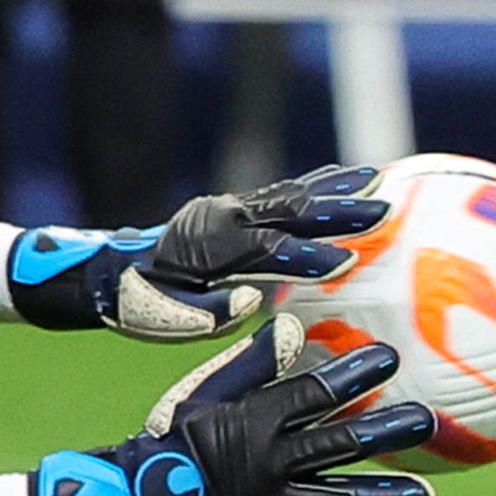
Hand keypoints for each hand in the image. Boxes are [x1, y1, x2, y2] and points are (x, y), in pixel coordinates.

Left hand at [7, 164, 391, 341]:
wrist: (110, 271)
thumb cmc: (138, 303)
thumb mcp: (162, 317)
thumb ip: (207, 313)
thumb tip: (253, 303)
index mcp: (207, 247)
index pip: (266, 249)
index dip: (305, 256)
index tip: (347, 261)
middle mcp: (222, 217)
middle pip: (288, 210)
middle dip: (337, 211)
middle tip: (385, 212)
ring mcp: (230, 207)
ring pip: (291, 193)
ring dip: (337, 189)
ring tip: (383, 180)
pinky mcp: (236, 207)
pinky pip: (285, 191)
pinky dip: (321, 184)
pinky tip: (353, 179)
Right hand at [28, 316, 436, 495]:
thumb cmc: (176, 435)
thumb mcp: (205, 391)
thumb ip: (252, 363)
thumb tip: (291, 324)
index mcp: (254, 422)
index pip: (313, 393)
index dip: (354, 374)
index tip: (389, 358)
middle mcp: (268, 464)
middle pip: (339, 445)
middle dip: (387, 432)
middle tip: (425, 422)